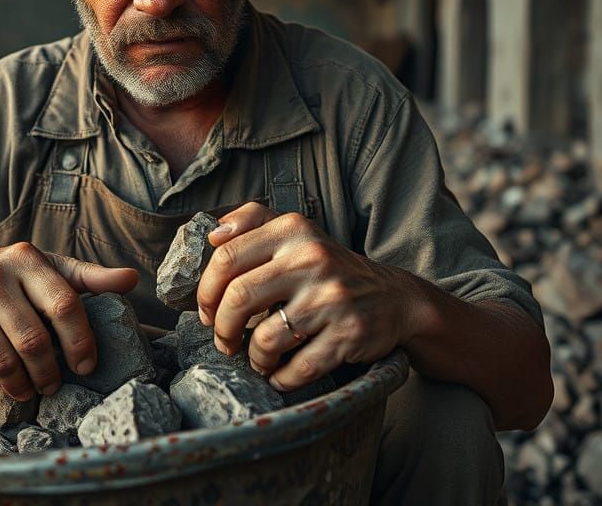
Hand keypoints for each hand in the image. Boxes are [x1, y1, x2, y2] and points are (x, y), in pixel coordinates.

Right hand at [0, 243, 137, 400]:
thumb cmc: (3, 275)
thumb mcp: (43, 267)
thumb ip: (87, 276)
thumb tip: (132, 279)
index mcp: (26, 258)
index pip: (65, 305)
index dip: (80, 342)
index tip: (86, 366)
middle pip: (35, 341)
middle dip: (50, 373)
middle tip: (54, 385)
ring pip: (4, 362)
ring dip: (22, 386)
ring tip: (29, 389)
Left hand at [196, 202, 419, 390]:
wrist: (395, 297)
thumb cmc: (329, 269)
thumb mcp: (297, 234)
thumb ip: (253, 223)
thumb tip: (212, 235)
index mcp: (293, 230)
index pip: (227, 257)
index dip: (206, 291)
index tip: (206, 311)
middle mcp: (312, 259)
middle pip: (239, 298)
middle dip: (222, 328)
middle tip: (224, 340)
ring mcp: (332, 298)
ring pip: (266, 339)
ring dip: (254, 358)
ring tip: (258, 358)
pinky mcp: (348, 334)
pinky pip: (298, 367)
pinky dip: (282, 378)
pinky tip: (280, 374)